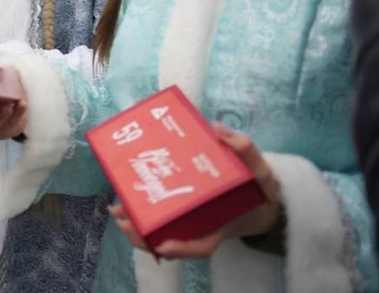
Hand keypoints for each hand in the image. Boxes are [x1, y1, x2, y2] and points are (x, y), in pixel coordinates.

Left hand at [110, 124, 281, 259]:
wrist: (262, 199)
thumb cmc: (260, 188)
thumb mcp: (261, 170)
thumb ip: (246, 151)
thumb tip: (217, 130)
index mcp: (222, 226)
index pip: (202, 246)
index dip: (182, 248)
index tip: (162, 245)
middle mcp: (202, 229)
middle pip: (171, 243)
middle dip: (144, 236)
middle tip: (123, 219)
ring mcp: (191, 224)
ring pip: (161, 234)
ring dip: (137, 226)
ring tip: (116, 210)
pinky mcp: (183, 213)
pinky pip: (160, 219)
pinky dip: (142, 212)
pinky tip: (124, 200)